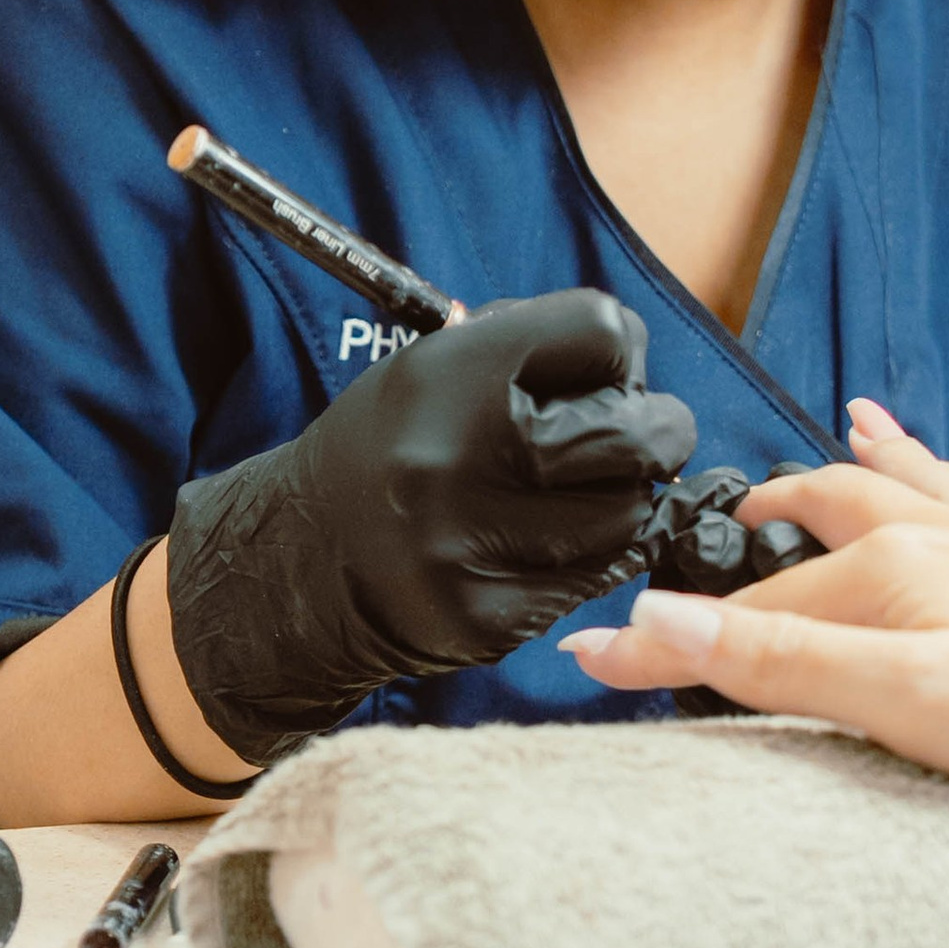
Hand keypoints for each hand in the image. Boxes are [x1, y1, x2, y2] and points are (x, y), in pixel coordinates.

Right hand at [166, 291, 696, 763]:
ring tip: (574, 497)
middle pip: (639, 434)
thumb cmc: (389, 449)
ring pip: (629, 516)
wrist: (294, 564)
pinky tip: (547, 545)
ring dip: (621, 503)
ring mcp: (471, 544)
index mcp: (447, 373)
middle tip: (629, 441)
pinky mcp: (486, 617)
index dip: (619, 351)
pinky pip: (594, 579)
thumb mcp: (438, 367)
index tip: (601, 376)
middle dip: (654, 433)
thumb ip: (536, 346)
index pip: (601, 330)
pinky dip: (592, 559)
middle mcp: (457, 456)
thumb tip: (640, 365)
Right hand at [559, 410, 948, 808]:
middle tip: (753, 502)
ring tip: (873, 421)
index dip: (677, 638)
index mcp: (902, 572)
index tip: (597, 663)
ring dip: (910, 459)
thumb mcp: (899, 699)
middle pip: (857, 507)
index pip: (763, 602)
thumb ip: (774, 662)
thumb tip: (644, 627)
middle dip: (795, 501)